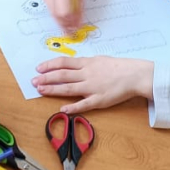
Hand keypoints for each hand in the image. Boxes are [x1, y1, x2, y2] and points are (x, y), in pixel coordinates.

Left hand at [32, 55, 151, 112]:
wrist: (135, 75)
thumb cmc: (119, 67)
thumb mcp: (100, 60)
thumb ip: (86, 64)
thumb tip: (72, 65)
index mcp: (87, 63)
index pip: (64, 63)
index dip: (49, 65)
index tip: (39, 68)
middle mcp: (87, 74)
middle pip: (62, 75)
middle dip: (46, 78)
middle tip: (33, 81)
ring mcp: (92, 88)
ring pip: (69, 89)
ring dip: (53, 90)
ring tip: (40, 90)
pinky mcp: (99, 100)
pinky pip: (84, 104)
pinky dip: (73, 107)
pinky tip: (62, 109)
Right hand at [35, 0, 81, 30]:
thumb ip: (78, 7)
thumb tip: (77, 23)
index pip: (64, 12)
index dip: (70, 22)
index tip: (76, 27)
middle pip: (56, 14)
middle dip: (64, 24)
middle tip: (71, 30)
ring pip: (51, 12)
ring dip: (60, 19)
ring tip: (68, 23)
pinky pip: (49, 7)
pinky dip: (56, 12)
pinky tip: (62, 13)